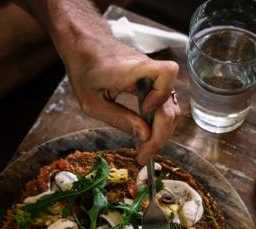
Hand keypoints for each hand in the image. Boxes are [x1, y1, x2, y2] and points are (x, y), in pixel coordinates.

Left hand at [63, 34, 180, 164]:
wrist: (85, 46)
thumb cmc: (84, 70)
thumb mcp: (91, 102)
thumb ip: (118, 118)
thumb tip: (144, 136)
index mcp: (131, 70)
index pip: (166, 72)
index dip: (161, 95)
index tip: (144, 110)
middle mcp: (147, 71)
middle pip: (170, 103)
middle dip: (160, 134)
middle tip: (143, 155)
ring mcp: (151, 77)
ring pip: (170, 107)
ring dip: (160, 131)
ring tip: (143, 150)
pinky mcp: (151, 83)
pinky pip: (162, 104)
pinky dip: (156, 122)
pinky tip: (143, 134)